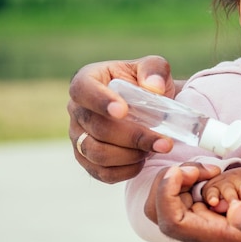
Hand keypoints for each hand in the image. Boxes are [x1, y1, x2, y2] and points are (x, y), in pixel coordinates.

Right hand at [68, 56, 177, 182]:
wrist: (149, 107)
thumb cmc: (147, 83)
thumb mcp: (154, 69)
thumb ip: (155, 71)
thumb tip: (154, 87)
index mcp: (87, 80)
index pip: (83, 90)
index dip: (100, 101)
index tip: (123, 111)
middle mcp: (77, 110)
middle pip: (96, 128)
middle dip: (133, 136)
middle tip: (163, 142)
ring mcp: (78, 137)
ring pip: (97, 153)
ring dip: (130, 155)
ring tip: (154, 149)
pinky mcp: (87, 160)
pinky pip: (102, 173)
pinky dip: (126, 171)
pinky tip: (144, 161)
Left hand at [152, 165, 240, 241]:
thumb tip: (233, 210)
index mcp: (216, 238)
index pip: (171, 221)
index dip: (166, 194)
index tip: (181, 171)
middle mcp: (208, 231)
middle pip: (165, 209)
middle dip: (173, 182)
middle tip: (199, 168)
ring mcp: (212, 222)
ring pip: (178, 199)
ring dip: (187, 178)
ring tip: (210, 168)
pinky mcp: (219, 213)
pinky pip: (196, 194)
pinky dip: (201, 179)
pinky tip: (218, 173)